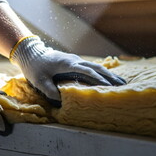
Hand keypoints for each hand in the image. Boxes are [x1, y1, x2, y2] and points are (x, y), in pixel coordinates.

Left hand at [11, 36, 125, 105]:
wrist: (31, 53)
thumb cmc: (34, 67)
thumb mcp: (39, 80)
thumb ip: (49, 90)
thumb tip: (61, 102)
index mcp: (68, 64)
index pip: (87, 71)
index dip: (98, 79)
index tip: (109, 86)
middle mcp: (75, 60)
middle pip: (96, 67)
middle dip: (110, 76)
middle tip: (123, 85)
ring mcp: (76, 60)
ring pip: (95, 66)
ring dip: (108, 74)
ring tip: (121, 82)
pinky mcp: (75, 63)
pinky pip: (91, 67)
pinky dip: (101, 73)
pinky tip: (108, 79)